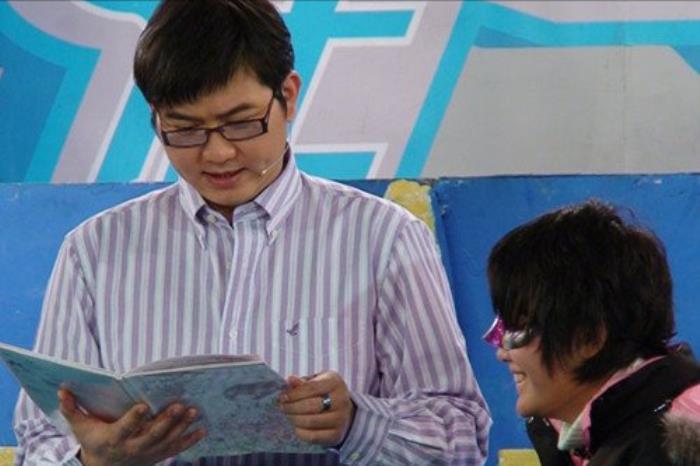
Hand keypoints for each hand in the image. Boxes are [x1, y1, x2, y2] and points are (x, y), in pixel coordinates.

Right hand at [58, 389, 204, 465]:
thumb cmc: (92, 441)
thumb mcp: (80, 426)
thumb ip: (72, 408)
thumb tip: (62, 390)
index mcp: (113, 438)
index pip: (124, 428)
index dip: (134, 419)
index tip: (144, 405)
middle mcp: (132, 448)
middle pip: (151, 436)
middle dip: (166, 422)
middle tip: (180, 406)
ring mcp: (147, 454)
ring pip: (166, 442)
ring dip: (181, 427)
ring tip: (194, 411)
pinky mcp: (157, 456)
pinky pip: (175, 449)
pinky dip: (189, 440)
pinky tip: (202, 429)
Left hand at [278, 371, 355, 446]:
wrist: (342, 409)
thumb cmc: (323, 391)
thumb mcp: (315, 381)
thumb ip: (302, 382)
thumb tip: (290, 380)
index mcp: (335, 382)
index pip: (311, 388)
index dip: (294, 393)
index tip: (282, 397)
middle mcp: (341, 400)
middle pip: (312, 405)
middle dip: (292, 407)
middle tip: (282, 407)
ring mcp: (340, 419)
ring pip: (312, 421)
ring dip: (294, 419)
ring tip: (287, 415)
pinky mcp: (336, 435)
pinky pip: (314, 436)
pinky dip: (300, 432)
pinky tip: (295, 426)